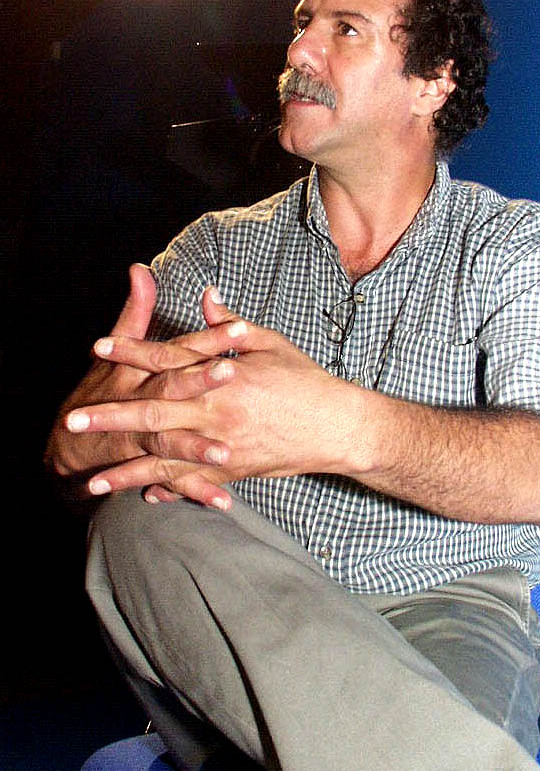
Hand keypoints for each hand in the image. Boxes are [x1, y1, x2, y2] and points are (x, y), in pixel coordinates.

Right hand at [44, 267, 237, 491]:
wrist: (69, 442)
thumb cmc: (101, 389)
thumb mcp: (116, 350)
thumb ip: (136, 311)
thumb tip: (141, 269)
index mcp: (139, 370)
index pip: (177, 349)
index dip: (207, 338)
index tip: (240, 330)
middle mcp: (139, 401)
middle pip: (170, 389)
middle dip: (200, 381)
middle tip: (233, 372)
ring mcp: (140, 437)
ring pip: (168, 440)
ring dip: (196, 446)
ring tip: (225, 452)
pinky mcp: (144, 466)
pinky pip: (172, 480)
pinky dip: (196, 492)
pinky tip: (224, 501)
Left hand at [64, 290, 365, 508]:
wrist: (337, 427)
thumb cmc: (305, 380)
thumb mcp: (270, 343)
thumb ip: (229, 325)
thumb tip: (206, 295)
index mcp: (223, 375)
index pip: (167, 361)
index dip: (131, 352)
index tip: (99, 348)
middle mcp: (216, 412)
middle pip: (152, 413)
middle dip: (109, 418)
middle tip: (73, 422)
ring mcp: (223, 446)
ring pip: (165, 460)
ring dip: (126, 470)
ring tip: (92, 481)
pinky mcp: (234, 471)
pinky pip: (194, 482)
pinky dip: (168, 490)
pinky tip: (141, 497)